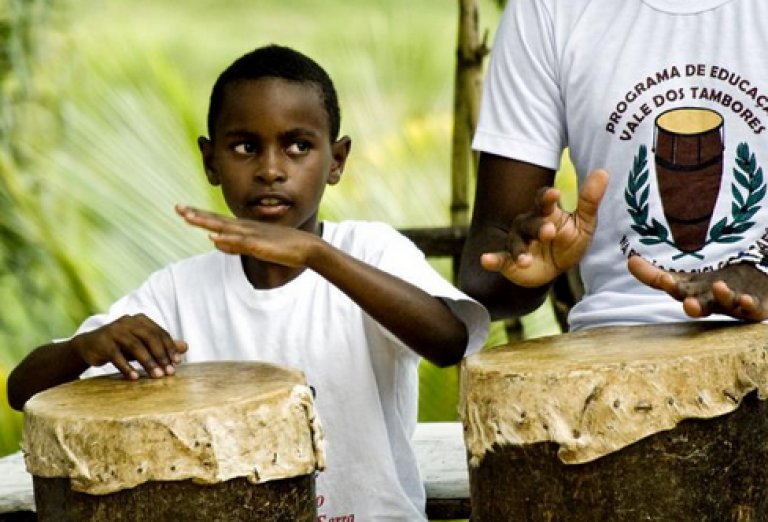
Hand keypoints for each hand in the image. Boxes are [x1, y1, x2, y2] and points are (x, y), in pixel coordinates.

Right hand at [72, 314, 187, 379]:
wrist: (89, 346)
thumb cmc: (121, 345)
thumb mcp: (142, 344)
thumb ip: (162, 345)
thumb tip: (185, 347)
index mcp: (140, 320)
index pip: (159, 333)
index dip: (170, 347)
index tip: (178, 362)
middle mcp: (128, 321)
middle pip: (150, 338)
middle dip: (161, 356)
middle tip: (169, 372)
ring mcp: (114, 331)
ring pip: (135, 346)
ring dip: (148, 362)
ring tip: (157, 376)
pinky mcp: (102, 343)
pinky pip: (117, 356)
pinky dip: (127, 367)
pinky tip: (135, 377)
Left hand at [176, 205, 317, 266]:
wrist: (308, 247)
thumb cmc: (283, 246)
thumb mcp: (254, 247)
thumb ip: (233, 245)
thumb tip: (213, 242)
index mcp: (244, 228)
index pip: (217, 220)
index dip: (199, 214)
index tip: (183, 209)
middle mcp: (245, 229)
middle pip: (216, 221)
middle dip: (196, 215)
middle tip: (177, 208)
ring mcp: (253, 236)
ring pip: (225, 229)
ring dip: (206, 223)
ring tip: (188, 218)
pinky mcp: (260, 246)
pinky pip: (240, 243)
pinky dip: (226, 240)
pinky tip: (214, 238)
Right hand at [480, 169, 607, 287]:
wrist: (554, 269)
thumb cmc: (568, 240)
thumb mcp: (584, 223)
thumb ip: (589, 200)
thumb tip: (603, 172)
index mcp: (546, 213)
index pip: (543, 201)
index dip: (547, 197)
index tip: (554, 194)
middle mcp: (528, 224)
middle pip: (530, 222)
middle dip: (538, 227)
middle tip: (549, 231)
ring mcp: (518, 242)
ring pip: (516, 242)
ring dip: (519, 250)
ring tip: (525, 259)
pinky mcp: (509, 261)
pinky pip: (499, 259)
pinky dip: (491, 259)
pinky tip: (485, 260)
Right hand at [628, 256, 767, 319]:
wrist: (749, 289)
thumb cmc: (713, 284)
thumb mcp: (685, 277)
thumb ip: (655, 274)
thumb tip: (629, 260)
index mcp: (690, 292)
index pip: (675, 289)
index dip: (669, 285)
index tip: (665, 279)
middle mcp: (709, 301)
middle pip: (699, 305)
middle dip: (693, 306)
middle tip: (688, 304)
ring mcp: (732, 305)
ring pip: (726, 304)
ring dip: (722, 297)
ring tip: (719, 287)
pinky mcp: (755, 307)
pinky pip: (752, 309)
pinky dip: (749, 305)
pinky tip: (746, 299)